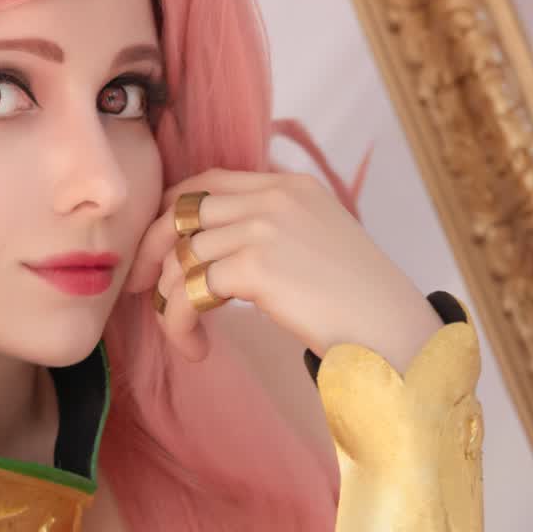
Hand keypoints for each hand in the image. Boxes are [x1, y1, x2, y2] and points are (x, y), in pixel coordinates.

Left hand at [125, 167, 435, 366]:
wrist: (393, 333)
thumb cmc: (361, 305)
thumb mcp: (321, 244)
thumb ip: (276, 231)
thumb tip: (218, 254)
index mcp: (291, 184)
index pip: (209, 181)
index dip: (173, 213)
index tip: (159, 250)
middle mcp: (275, 195)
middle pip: (182, 210)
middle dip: (152, 251)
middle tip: (140, 289)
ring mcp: (265, 226)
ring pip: (180, 255)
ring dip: (168, 301)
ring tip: (184, 334)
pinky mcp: (257, 265)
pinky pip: (189, 291)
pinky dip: (180, 325)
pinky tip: (197, 350)